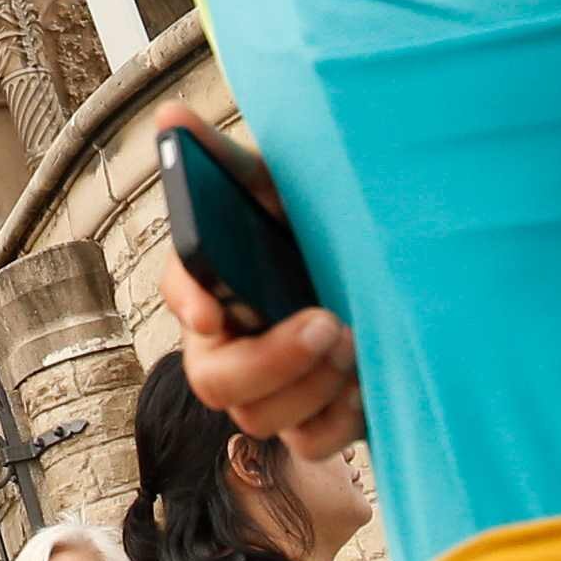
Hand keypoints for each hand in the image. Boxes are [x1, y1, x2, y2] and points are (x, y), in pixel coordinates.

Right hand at [148, 100, 365, 450]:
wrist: (389, 268)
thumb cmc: (318, 228)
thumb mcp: (279, 185)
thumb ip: (222, 156)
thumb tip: (171, 118)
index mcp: (211, 283)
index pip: (179, 293)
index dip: (189, 301)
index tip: (213, 306)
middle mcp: (229, 344)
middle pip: (215, 381)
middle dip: (270, 360)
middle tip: (325, 323)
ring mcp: (269, 391)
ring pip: (261, 418)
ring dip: (310, 386)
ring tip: (354, 340)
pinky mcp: (311, 420)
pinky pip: (309, 442)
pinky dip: (338, 416)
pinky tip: (366, 378)